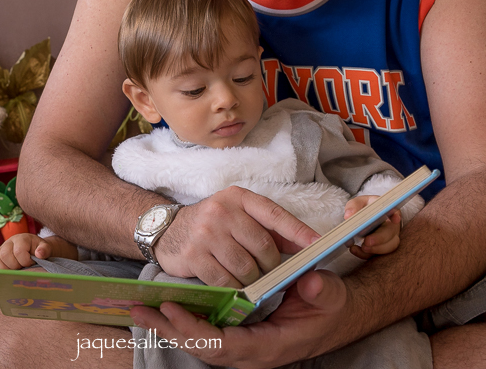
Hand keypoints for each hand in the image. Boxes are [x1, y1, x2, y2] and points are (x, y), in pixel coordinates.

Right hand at [0, 234, 78, 269]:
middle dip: (13, 266)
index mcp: (21, 239)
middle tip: (21, 269)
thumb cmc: (40, 250)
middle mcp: (8, 243)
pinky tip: (1, 276)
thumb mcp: (46, 248)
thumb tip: (40, 254)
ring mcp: (0, 250)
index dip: (24, 260)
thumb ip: (45, 249)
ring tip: (12, 274)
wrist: (35, 250)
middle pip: (4, 255)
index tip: (31, 264)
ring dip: (2, 269)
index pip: (18, 251)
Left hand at [130, 270, 349, 368]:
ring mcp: (243, 349)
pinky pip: (205, 336)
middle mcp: (252, 353)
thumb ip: (320, 291)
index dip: (195, 330)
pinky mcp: (238, 339)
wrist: (333, 318)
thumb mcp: (330, 296)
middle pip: (204, 349)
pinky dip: (182, 326)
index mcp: (271, 345)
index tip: (172, 311)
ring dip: (169, 329)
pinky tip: (162, 312)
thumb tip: (308, 284)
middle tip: (140, 311)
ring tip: (140, 311)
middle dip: (170, 331)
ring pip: (200, 345)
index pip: (226, 346)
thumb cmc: (329, 308)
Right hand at [153, 186, 319, 288]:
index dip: (298, 231)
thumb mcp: (239, 216)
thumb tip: (307, 244)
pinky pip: (226, 280)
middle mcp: (222, 211)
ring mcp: (206, 233)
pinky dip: (234, 287)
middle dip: (271, 265)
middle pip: (264, 247)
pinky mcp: (193, 255)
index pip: (275, 214)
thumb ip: (270, 228)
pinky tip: (232, 284)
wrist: (167, 230)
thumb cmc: (212, 225)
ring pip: (246, 267)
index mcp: (239, 198)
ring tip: (248, 278)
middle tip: (268, 271)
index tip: (318, 245)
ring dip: (253, 280)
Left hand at [343, 196, 400, 258]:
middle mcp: (391, 226)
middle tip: (367, 241)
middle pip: (391, 233)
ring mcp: (388, 239)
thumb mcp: (358, 203)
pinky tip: (354, 249)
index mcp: (388, 211)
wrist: (362, 219)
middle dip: (380, 239)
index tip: (395, 219)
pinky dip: (364, 254)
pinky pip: (376, 255)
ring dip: (376, 249)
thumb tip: (348, 216)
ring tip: (363, 247)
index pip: (395, 212)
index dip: (396, 216)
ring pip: (388, 247)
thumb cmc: (364, 209)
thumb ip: (353, 206)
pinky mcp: (379, 249)